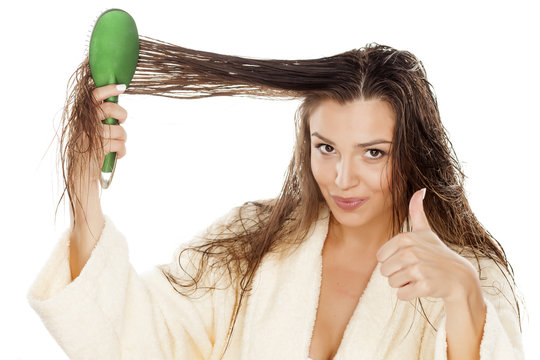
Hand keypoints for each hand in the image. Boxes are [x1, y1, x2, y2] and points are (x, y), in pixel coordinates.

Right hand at [73, 84, 127, 189]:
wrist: (81, 178)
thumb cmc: (91, 154)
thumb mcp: (94, 133)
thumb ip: (101, 120)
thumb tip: (116, 108)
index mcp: (82, 117)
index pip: (94, 96)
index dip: (108, 89)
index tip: (122, 87)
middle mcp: (83, 124)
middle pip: (110, 108)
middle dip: (122, 114)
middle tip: (121, 121)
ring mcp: (89, 135)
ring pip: (118, 129)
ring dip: (122, 138)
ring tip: (117, 146)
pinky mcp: (96, 148)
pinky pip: (119, 144)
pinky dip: (122, 151)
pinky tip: (117, 156)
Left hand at [375, 188, 479, 303]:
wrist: (459, 277)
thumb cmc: (437, 254)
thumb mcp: (426, 232)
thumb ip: (417, 212)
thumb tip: (420, 189)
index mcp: (405, 238)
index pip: (380, 257)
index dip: (392, 261)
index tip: (408, 259)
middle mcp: (410, 252)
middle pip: (384, 271)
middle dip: (397, 274)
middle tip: (415, 270)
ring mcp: (418, 269)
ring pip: (392, 283)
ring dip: (404, 284)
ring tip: (419, 277)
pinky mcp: (424, 286)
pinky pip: (402, 295)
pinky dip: (410, 294)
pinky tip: (423, 287)